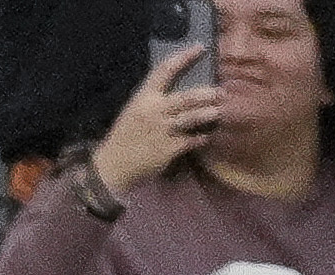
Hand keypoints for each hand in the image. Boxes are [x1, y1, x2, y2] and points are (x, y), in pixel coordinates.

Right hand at [89, 47, 222, 195]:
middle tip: (221, 92)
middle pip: (186, 98)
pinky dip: (201, 138)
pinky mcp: (168, 149)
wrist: (113, 166)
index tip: (199, 48)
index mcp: (144, 98)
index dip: (184, 58)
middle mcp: (154, 111)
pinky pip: (191, 140)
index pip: (165, 71)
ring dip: (207, 114)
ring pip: (191, 117)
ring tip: (219, 112)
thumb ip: (154, 100)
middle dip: (206, 94)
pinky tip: (206, 137)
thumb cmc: (125, 136)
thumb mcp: (134, 110)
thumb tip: (180, 90)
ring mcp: (162, 130)